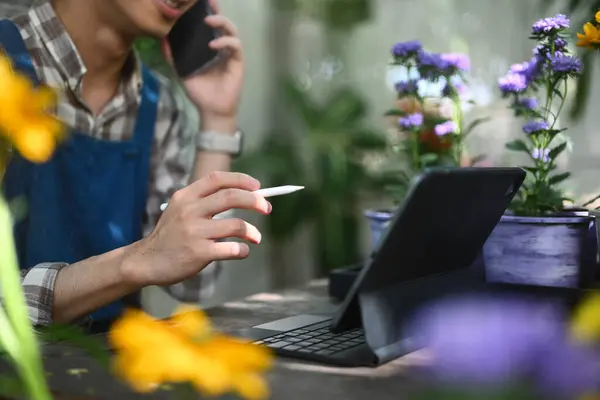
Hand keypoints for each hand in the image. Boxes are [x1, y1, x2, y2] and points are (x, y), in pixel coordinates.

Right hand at [122, 172, 270, 286]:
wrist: (145, 261)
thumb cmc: (170, 236)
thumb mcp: (179, 210)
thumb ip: (204, 201)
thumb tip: (246, 196)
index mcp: (186, 196)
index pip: (217, 178)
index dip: (241, 180)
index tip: (257, 186)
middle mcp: (189, 210)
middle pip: (231, 197)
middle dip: (255, 201)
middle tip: (267, 208)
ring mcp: (194, 232)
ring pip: (236, 225)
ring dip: (252, 232)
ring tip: (256, 238)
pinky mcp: (198, 253)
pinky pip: (231, 249)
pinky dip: (242, 250)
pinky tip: (242, 251)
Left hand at [162, 0, 243, 129]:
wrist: (211, 110)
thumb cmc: (200, 92)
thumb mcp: (181, 72)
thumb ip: (172, 56)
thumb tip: (162, 40)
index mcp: (210, 48)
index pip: (211, 27)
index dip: (208, 14)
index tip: (200, 4)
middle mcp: (222, 48)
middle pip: (223, 24)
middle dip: (217, 13)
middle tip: (208, 5)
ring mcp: (230, 55)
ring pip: (232, 31)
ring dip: (222, 23)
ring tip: (209, 21)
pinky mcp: (237, 63)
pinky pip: (235, 47)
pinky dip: (225, 42)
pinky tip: (213, 45)